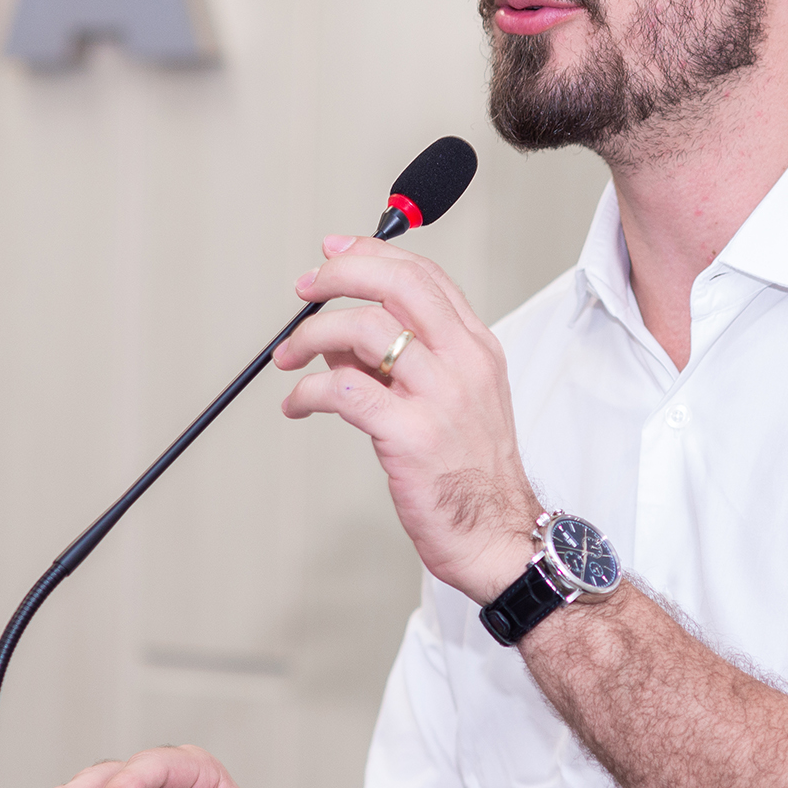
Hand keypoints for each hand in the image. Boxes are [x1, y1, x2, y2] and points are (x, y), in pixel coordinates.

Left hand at [275, 236, 540, 603]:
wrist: (498, 536)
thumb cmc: (473, 476)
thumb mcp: (454, 401)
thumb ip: (403, 362)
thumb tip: (340, 338)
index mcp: (476, 348)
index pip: (424, 275)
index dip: (372, 253)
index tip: (335, 251)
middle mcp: (462, 363)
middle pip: (397, 284)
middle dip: (339, 274)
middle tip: (306, 289)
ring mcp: (438, 397)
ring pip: (363, 329)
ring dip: (311, 336)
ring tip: (290, 357)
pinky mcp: (409, 434)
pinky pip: (343, 389)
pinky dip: (308, 390)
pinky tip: (298, 402)